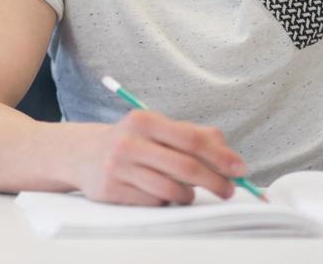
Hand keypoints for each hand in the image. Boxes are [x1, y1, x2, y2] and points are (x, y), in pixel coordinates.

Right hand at [71, 110, 246, 205]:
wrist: (83, 153)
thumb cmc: (131, 141)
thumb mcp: (157, 128)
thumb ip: (193, 135)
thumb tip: (228, 154)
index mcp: (145, 120)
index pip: (192, 139)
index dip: (221, 156)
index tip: (239, 169)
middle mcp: (130, 142)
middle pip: (186, 168)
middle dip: (215, 182)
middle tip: (228, 190)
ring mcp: (120, 168)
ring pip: (172, 190)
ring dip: (188, 195)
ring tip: (187, 191)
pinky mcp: (113, 190)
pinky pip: (154, 202)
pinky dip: (165, 201)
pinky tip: (159, 192)